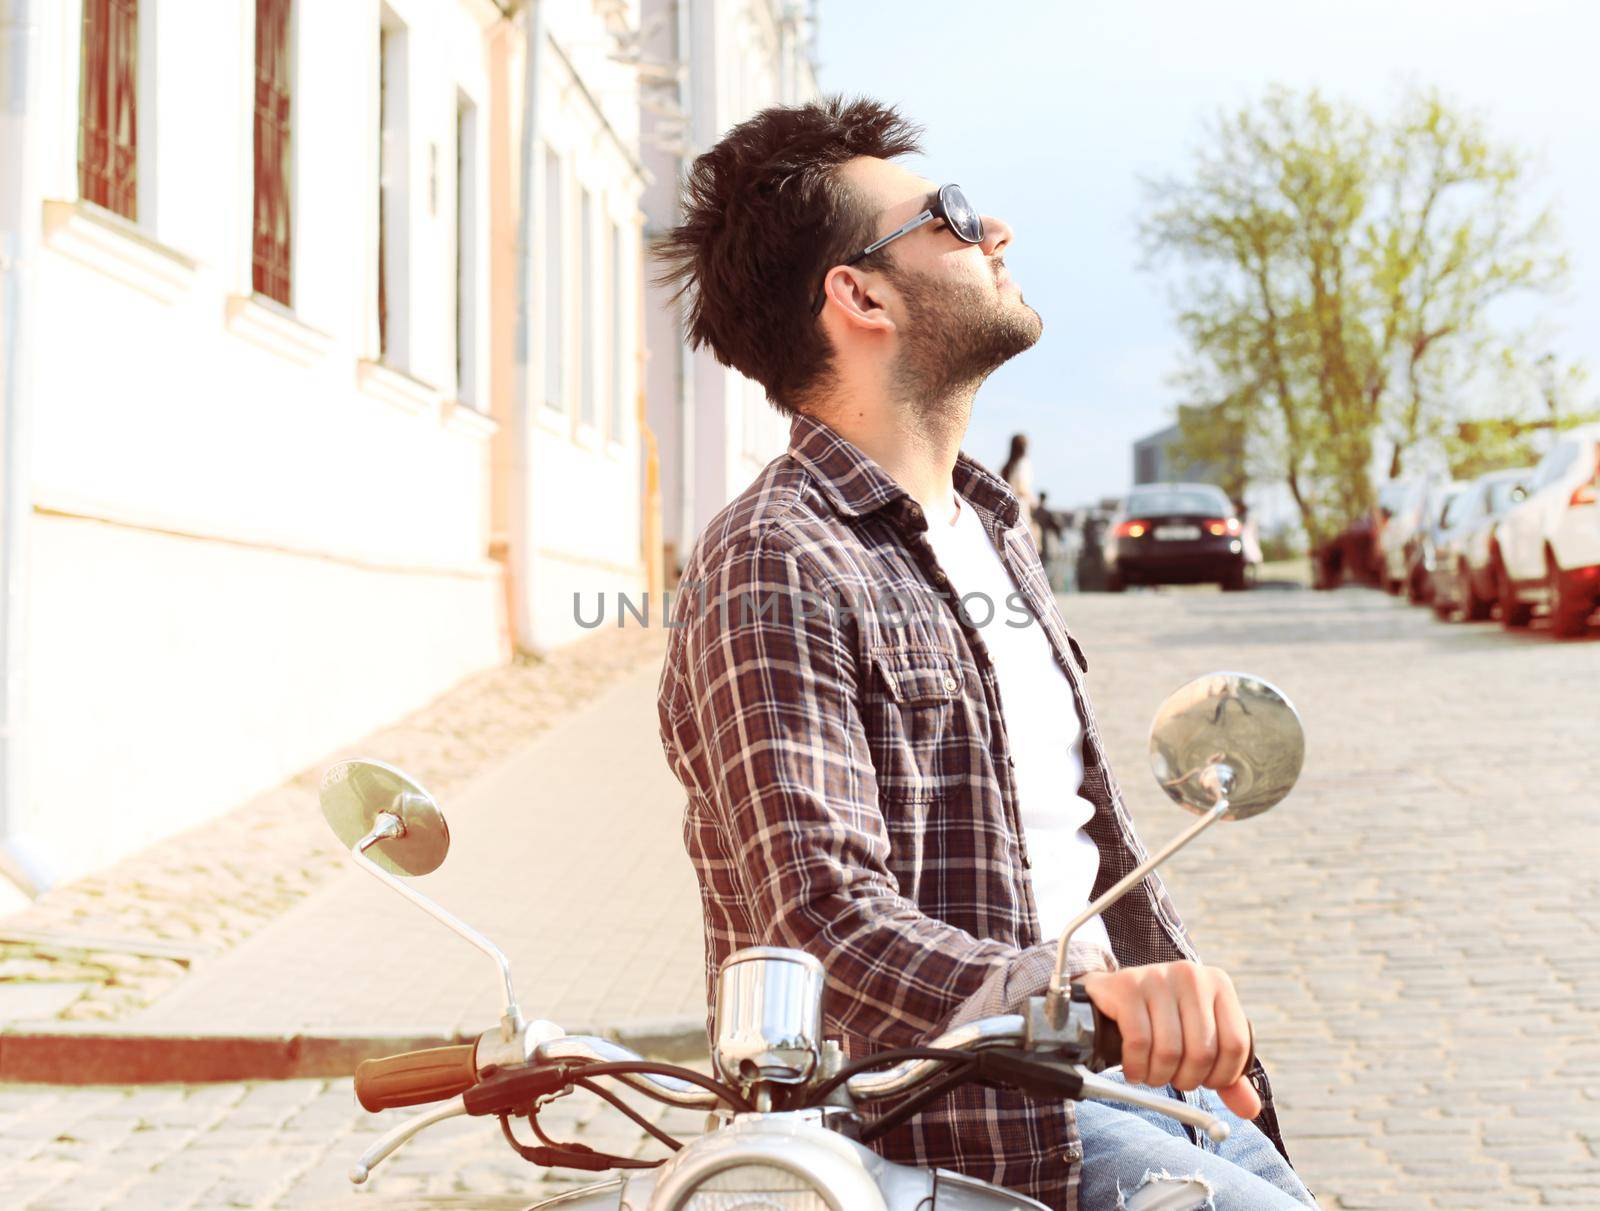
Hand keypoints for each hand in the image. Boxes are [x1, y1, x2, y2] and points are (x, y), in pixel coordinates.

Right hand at [1076, 961, 1260, 1119]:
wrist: (1111, 996)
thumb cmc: (1162, 1023)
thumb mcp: (1198, 1042)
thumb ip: (1226, 1075)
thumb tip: (1251, 1109)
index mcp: (1218, 985)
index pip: (1236, 1045)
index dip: (1222, 1076)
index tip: (1205, 1081)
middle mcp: (1191, 975)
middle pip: (1202, 1052)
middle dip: (1186, 1080)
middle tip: (1172, 1079)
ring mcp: (1157, 977)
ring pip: (1169, 1051)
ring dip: (1158, 1077)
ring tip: (1151, 1074)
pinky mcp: (1127, 987)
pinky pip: (1138, 1043)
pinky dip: (1136, 1068)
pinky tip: (1133, 1070)